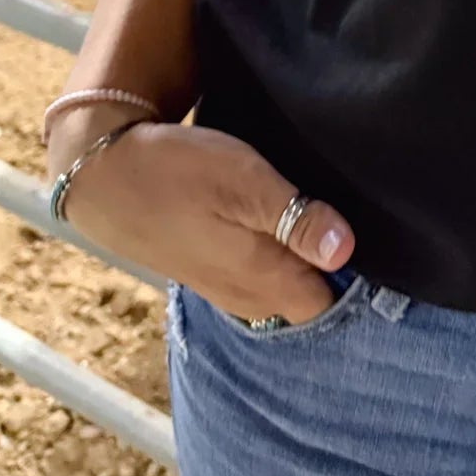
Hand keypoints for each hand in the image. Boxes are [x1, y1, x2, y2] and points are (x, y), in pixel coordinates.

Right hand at [46, 119, 355, 323]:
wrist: (103, 174)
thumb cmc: (178, 171)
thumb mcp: (244, 182)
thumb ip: (296, 218)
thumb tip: (345, 251)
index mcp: (262, 279)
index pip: (328, 303)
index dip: (355, 276)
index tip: (371, 238)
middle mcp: (245, 295)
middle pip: (307, 300)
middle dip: (331, 271)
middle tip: (347, 222)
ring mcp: (223, 285)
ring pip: (280, 289)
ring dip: (299, 262)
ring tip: (313, 219)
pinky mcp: (206, 268)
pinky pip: (255, 276)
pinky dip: (271, 257)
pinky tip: (275, 224)